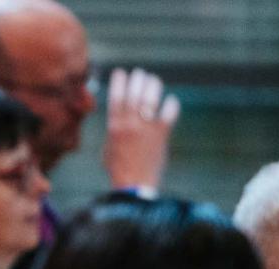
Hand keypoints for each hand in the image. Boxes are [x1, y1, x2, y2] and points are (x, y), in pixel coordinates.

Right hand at [103, 68, 179, 190]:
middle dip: (137, 80)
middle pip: (134, 94)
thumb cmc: (118, 169)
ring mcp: (146, 129)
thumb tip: (117, 119)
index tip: (121, 72)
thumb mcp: (108, 148)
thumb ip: (113, 131)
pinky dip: (170, 105)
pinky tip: (170, 102)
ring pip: (150, 99)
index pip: (115, 98)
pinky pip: (168, 113)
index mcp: (114, 127)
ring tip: (153, 81)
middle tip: (140, 74)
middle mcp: (130, 125)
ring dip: (152, 86)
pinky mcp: (161, 135)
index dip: (118, 82)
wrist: (133, 185)